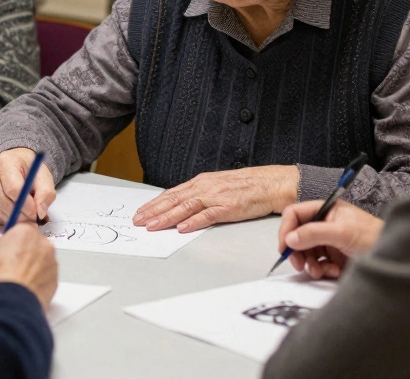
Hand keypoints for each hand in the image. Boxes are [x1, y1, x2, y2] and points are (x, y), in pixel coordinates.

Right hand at [0, 148, 56, 225]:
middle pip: (5, 203)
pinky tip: (16, 213)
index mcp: (6, 163)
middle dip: (21, 215)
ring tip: (27, 215)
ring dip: (15, 218)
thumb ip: (45, 193)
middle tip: (33, 219)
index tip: (36, 214)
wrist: (14, 161)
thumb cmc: (27, 168)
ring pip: (0, 211)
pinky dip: (7, 218)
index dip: (25, 205)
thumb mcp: (43, 175)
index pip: (13, 189)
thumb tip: (40, 213)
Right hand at [0, 223, 58, 312]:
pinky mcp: (55, 281)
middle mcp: (43, 245)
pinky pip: (45, 276)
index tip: (8, 244)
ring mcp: (51, 264)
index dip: (13, 238)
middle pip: (34, 243)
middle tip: (9, 265)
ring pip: (41, 260)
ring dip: (31, 267)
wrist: (9, 304)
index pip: (22, 228)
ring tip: (15, 279)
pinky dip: (37, 281)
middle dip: (24, 252)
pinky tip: (23, 288)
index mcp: (26, 232)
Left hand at [132, 165, 299, 232]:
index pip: (172, 194)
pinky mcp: (228, 207)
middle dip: (153, 211)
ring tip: (152, 226)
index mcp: (201, 182)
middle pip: (173, 200)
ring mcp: (216, 197)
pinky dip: (193, 222)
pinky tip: (182, 228)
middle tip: (138, 221)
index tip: (141, 212)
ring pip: (185, 208)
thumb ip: (201, 194)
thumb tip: (183, 206)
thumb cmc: (247, 186)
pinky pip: (207, 216)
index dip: (154, 204)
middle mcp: (205, 187)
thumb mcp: (218, 185)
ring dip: (166, 218)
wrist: (271, 183)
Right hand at [277, 200, 383, 279]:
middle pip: (297, 235)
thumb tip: (290, 239)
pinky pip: (317, 264)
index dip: (287, 229)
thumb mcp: (342, 233)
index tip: (284, 247)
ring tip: (320, 271)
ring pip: (306, 252)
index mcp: (326, 209)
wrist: (395, 256)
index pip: (295, 214)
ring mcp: (329, 240)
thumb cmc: (373, 237)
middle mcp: (324, 223)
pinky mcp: (334, 257)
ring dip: (310, 264)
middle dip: (297, 251)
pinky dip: (322, 270)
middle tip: (299, 264)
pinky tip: (334, 271)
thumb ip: (314, 233)